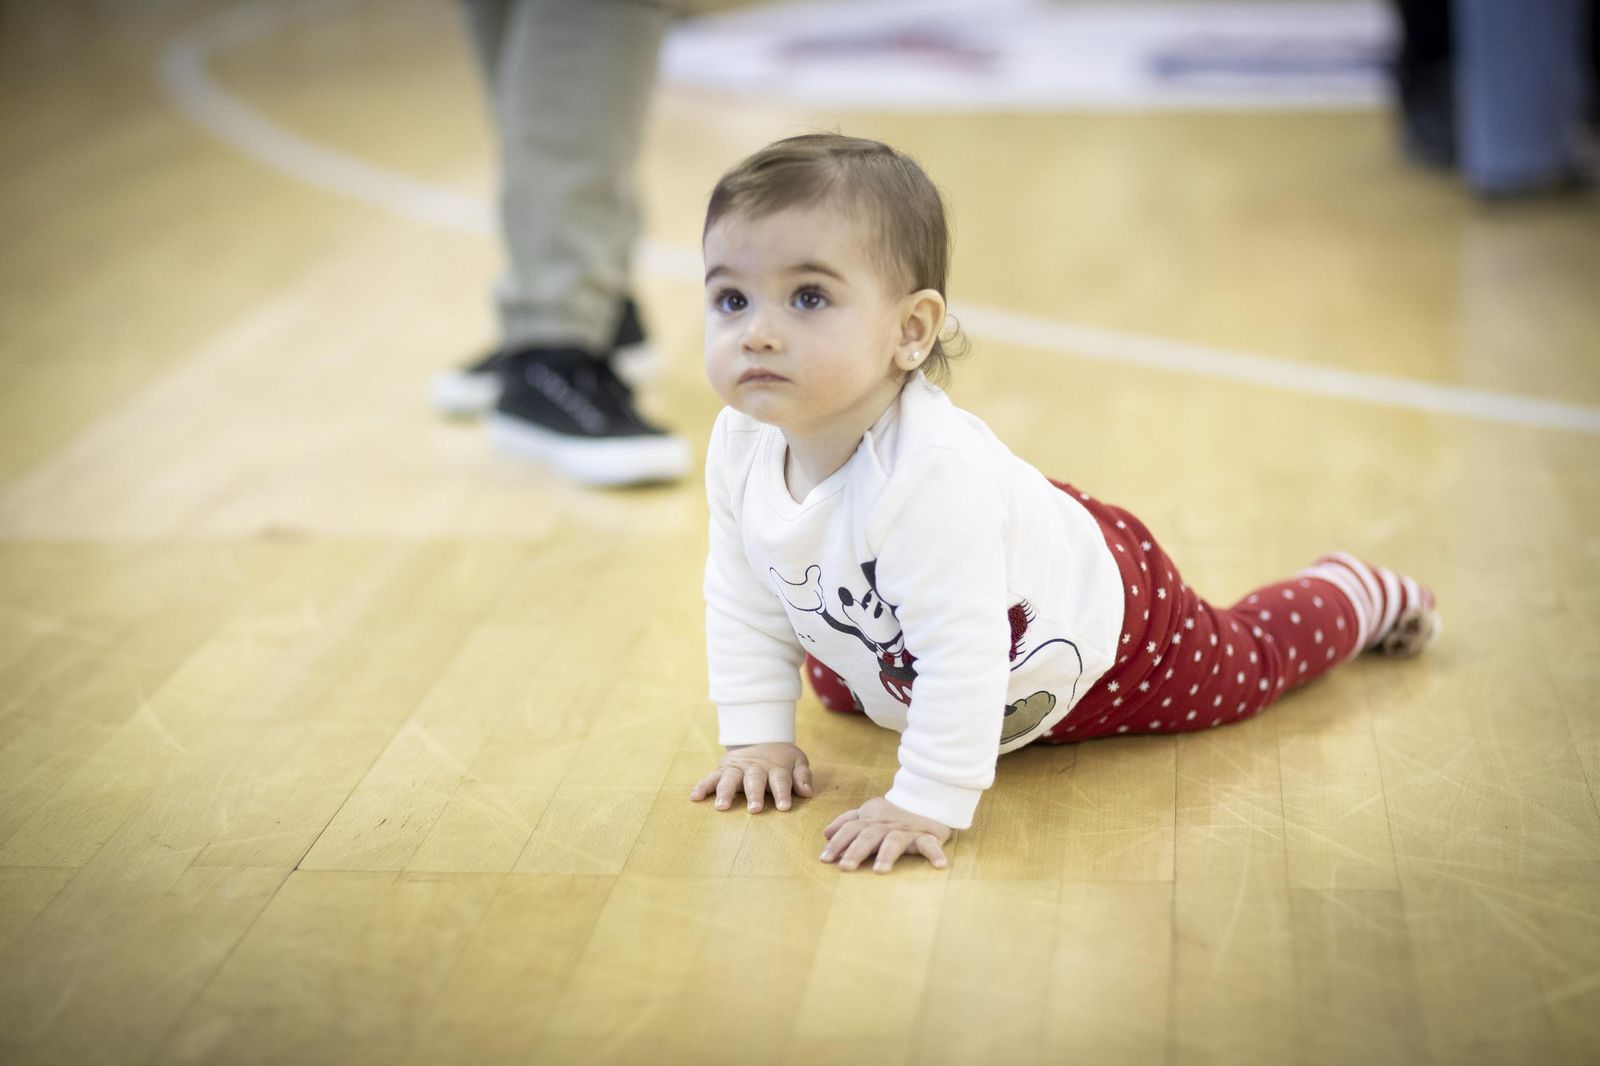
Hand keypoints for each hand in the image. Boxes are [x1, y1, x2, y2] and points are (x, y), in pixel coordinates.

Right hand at [689, 742, 813, 812]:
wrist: (761, 738)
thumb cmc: (781, 759)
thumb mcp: (797, 761)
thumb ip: (802, 776)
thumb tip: (807, 792)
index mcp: (774, 767)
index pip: (780, 780)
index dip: (782, 793)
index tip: (784, 807)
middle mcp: (754, 767)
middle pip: (754, 780)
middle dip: (753, 794)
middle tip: (754, 809)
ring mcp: (736, 768)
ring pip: (730, 779)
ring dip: (725, 792)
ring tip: (722, 806)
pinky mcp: (722, 769)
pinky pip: (710, 778)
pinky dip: (702, 786)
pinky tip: (695, 797)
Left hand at [820, 796, 951, 872]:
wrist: (928, 800)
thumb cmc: (893, 815)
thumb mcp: (869, 814)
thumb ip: (847, 822)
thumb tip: (825, 833)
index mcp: (870, 819)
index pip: (850, 829)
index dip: (837, 842)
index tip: (824, 859)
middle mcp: (886, 825)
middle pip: (868, 836)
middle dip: (855, 851)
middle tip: (845, 867)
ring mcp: (906, 830)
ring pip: (894, 841)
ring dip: (887, 854)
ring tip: (880, 870)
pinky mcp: (927, 835)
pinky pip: (930, 844)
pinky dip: (935, 853)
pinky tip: (939, 865)